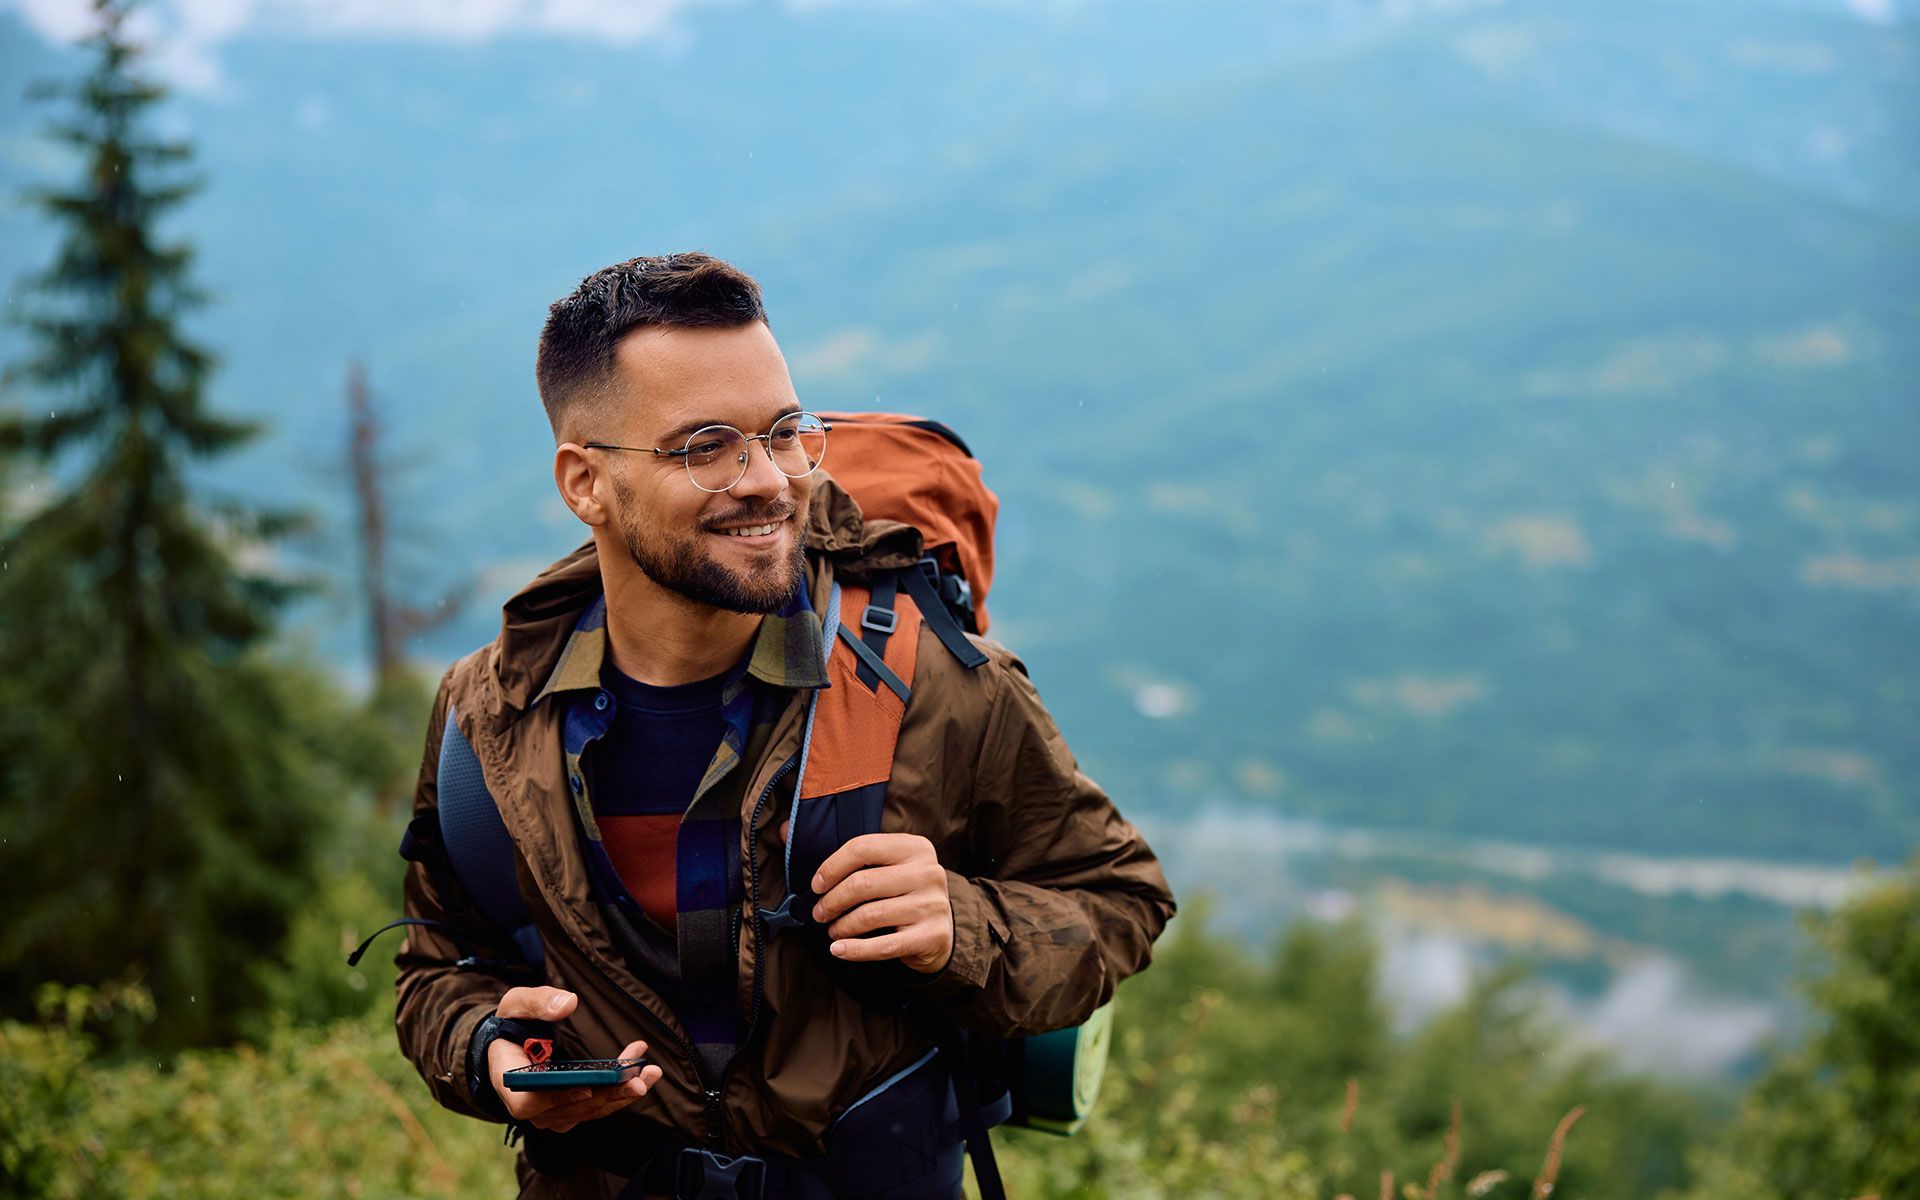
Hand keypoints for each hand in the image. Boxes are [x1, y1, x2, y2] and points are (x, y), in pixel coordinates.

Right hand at [485, 986, 662, 1133]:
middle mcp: (530, 1105)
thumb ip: (538, 1002)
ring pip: (589, 1110)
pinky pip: (597, 1104)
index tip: (587, 1087)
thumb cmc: (513, 1023)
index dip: (557, 1098)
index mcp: (509, 1081)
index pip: (529, 1103)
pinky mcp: (570, 1108)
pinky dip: (619, 1088)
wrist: (513, 1042)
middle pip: (569, 1110)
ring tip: (649, 1073)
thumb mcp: (517, 1004)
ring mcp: (551, 1111)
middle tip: (638, 1081)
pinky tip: (640, 1069)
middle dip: (607, 1096)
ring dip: (621, 1094)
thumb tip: (568, 1004)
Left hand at [806, 831, 953, 973]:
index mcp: (915, 847)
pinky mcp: (931, 936)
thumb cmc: (901, 893)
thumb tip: (782, 830)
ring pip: (870, 915)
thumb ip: (840, 851)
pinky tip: (839, 950)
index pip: (862, 848)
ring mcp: (932, 905)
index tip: (815, 885)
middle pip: (863, 883)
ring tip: (832, 930)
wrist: (941, 930)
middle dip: (832, 901)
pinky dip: (855, 950)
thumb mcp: (884, 866)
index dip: (832, 866)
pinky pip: (884, 946)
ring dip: (842, 926)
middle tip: (819, 913)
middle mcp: (928, 872)